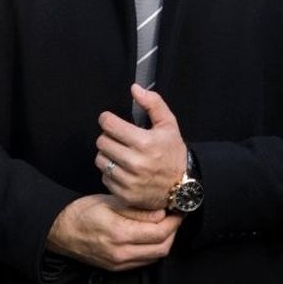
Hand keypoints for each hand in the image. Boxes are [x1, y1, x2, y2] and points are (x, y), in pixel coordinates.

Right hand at [44, 194, 179, 270]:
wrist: (59, 230)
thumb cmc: (82, 212)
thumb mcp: (110, 202)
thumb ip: (137, 210)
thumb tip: (161, 215)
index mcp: (120, 234)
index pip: (160, 232)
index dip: (174, 221)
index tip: (178, 211)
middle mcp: (121, 253)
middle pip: (162, 248)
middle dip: (173, 232)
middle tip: (174, 218)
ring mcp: (118, 263)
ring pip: (155, 257)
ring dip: (164, 242)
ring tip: (164, 225)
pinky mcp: (115, 268)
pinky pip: (143, 262)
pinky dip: (152, 250)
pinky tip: (150, 237)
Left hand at [94, 85, 187, 210]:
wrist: (181, 187)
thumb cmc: (173, 153)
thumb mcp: (169, 124)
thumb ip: (153, 103)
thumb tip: (135, 89)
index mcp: (145, 142)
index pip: (109, 125)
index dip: (107, 119)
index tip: (109, 120)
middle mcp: (135, 162)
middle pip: (102, 142)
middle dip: (108, 137)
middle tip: (118, 138)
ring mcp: (129, 180)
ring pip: (100, 160)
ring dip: (107, 154)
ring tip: (120, 153)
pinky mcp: (124, 194)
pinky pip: (104, 177)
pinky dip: (110, 172)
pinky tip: (123, 169)